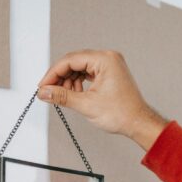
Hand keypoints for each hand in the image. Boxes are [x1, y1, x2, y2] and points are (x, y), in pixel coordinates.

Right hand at [36, 49, 168, 151]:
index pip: (70, 60)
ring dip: (69, 82)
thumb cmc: (122, 113)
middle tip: (49, 92)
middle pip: (74, 62)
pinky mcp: (110, 74)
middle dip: (60, 78)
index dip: (53, 73)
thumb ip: (62, 96)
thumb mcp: (86, 104)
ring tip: (64, 96)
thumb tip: (45, 92)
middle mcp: (108, 58)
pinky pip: (88, 74)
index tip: (43, 86)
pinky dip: (78, 83)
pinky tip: (74, 94)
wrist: (138, 123)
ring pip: (80, 69)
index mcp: (104, 60)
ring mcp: (110, 65)